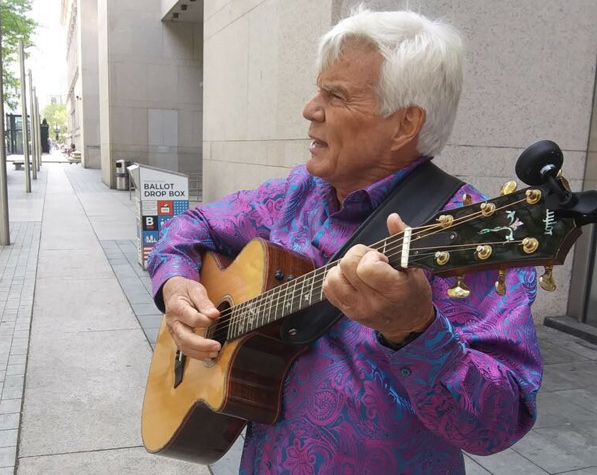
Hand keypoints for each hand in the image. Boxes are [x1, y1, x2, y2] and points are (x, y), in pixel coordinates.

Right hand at [162, 276, 220, 360]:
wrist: (173, 292)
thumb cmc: (185, 290)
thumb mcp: (196, 289)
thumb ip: (204, 302)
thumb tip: (214, 314)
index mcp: (177, 307)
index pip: (191, 318)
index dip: (204, 321)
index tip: (216, 317)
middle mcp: (173, 322)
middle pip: (185, 337)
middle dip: (202, 345)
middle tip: (217, 346)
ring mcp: (174, 331)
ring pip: (184, 346)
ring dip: (199, 353)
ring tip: (214, 353)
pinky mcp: (177, 336)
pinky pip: (184, 348)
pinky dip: (195, 354)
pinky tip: (207, 356)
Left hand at [323, 213, 434, 343]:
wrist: (408, 323)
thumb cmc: (413, 292)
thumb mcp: (414, 266)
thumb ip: (402, 239)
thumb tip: (392, 217)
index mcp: (394, 289)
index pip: (367, 266)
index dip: (371, 256)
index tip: (381, 259)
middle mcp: (373, 301)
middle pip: (346, 266)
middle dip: (356, 256)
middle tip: (369, 262)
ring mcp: (358, 308)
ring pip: (333, 277)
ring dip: (343, 268)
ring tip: (359, 271)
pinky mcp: (347, 312)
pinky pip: (328, 289)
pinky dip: (336, 279)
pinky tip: (350, 279)